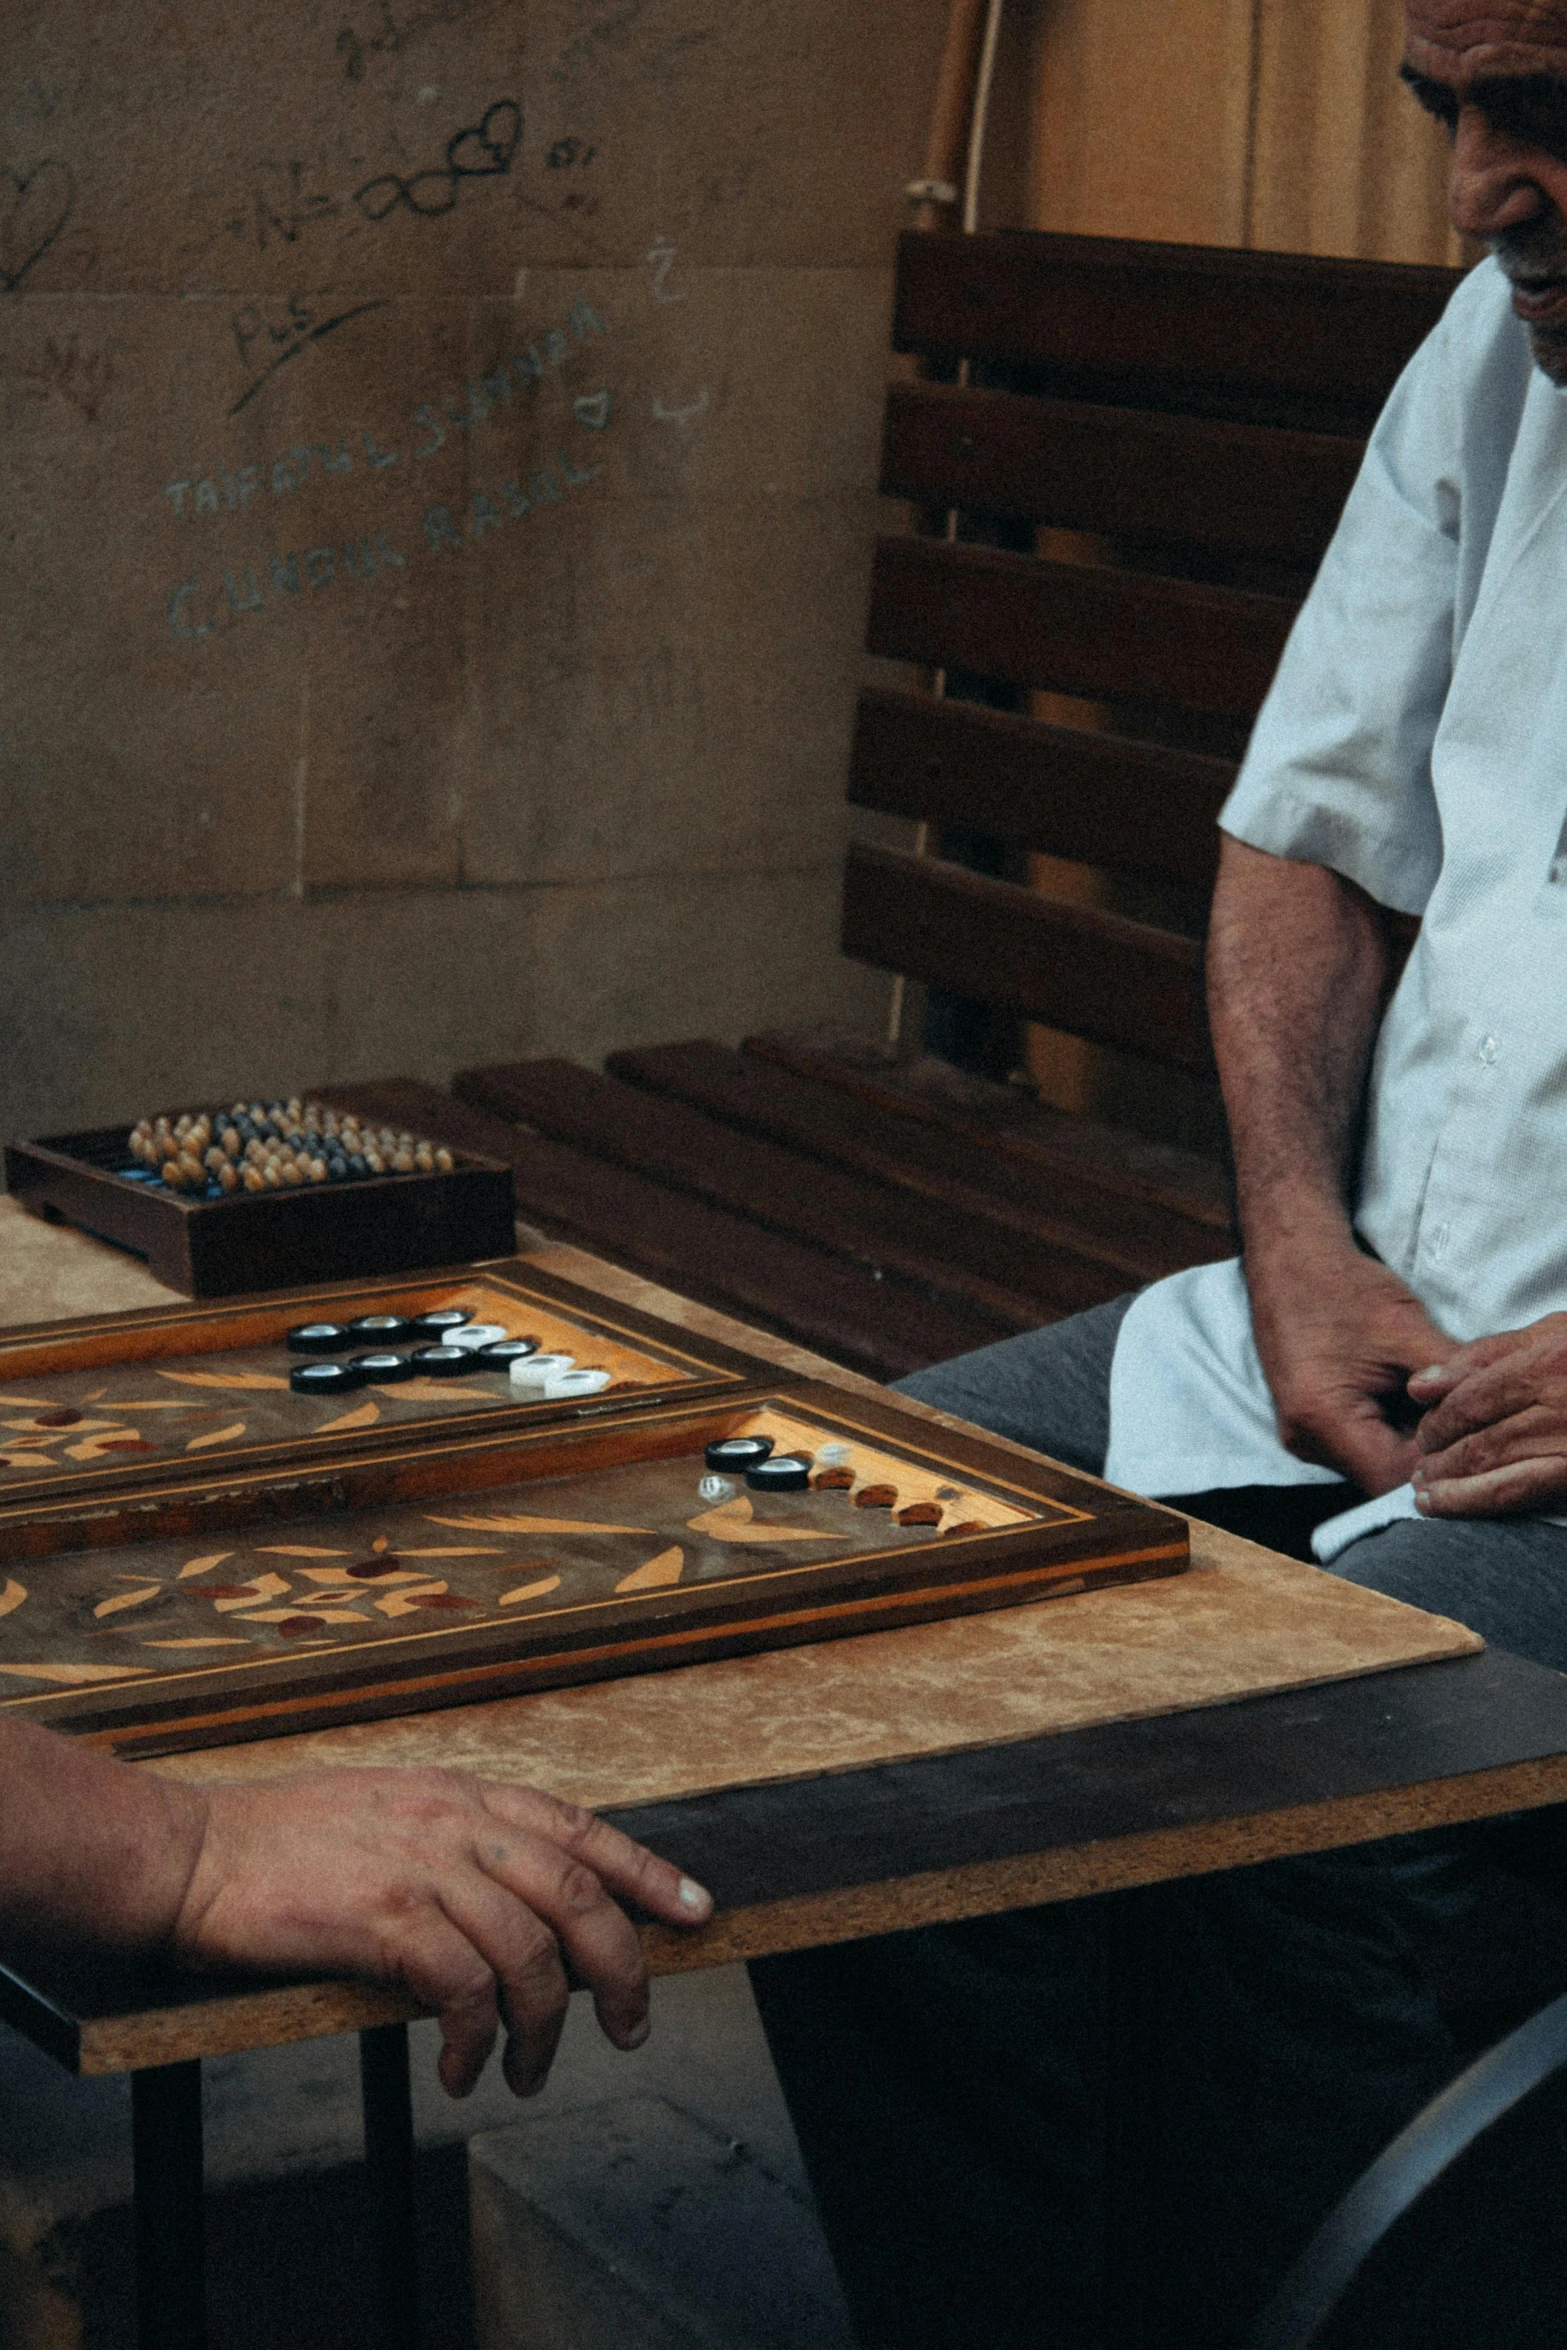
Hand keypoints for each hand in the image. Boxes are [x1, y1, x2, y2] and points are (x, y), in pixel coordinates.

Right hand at [171, 1768, 712, 2098]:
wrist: (188, 1854)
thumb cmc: (278, 1843)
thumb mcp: (386, 1812)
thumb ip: (454, 1840)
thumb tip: (518, 1896)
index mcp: (460, 1792)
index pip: (581, 1828)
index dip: (647, 1872)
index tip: (696, 1909)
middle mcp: (455, 1820)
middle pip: (577, 1896)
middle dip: (623, 1967)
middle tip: (631, 2026)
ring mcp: (423, 1865)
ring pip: (533, 1952)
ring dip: (547, 2028)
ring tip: (528, 2072)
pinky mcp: (385, 1918)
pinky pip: (466, 1991)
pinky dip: (478, 2042)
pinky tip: (464, 2070)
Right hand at [1246, 1234, 1450, 1494]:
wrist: (1289, 1259)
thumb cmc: (1342, 1287)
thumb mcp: (1406, 1329)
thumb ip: (1449, 1381)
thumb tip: (1491, 1417)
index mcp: (1322, 1416)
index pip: (1394, 1478)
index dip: (1440, 1464)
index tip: (1473, 1439)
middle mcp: (1305, 1439)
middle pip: (1382, 1479)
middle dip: (1428, 1455)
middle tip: (1463, 1421)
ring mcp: (1301, 1437)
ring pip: (1371, 1467)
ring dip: (1408, 1445)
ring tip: (1433, 1406)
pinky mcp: (1307, 1426)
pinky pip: (1357, 1449)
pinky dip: (1388, 1433)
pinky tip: (1407, 1402)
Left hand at [1410, 1314, 1566, 1515]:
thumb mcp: (1556, 1333)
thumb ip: (1488, 1354)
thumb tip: (1421, 1385)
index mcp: (1550, 1363)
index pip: (1472, 1397)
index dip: (1439, 1418)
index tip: (1424, 1431)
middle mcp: (1560, 1406)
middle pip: (1479, 1436)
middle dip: (1439, 1455)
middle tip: (1419, 1467)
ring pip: (1494, 1469)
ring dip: (1450, 1485)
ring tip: (1426, 1494)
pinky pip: (1522, 1492)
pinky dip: (1478, 1501)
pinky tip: (1452, 1506)